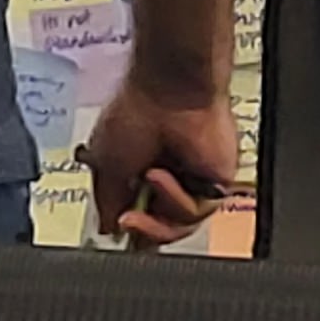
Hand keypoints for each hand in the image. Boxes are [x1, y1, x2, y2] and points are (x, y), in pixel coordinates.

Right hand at [83, 72, 239, 247]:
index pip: (134, 215)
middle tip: (125, 221)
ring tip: (143, 188)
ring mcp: (191, 181)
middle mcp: (167, 176)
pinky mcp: (214, 183)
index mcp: (139, 170)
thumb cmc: (136, 111)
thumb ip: (106, 204)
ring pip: (175, 226)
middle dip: (139, 229)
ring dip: (155, 216)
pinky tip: (160, 176)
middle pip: (156, 228)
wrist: (169, 90)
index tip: (114, 230)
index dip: (124, 228)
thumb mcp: (105, 163)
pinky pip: (194, 212)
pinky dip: (174, 199)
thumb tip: (108, 230)